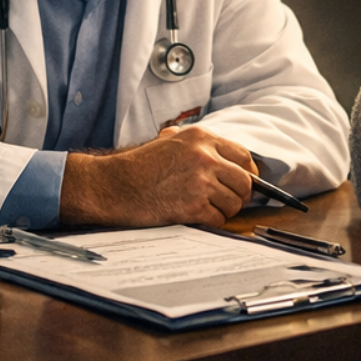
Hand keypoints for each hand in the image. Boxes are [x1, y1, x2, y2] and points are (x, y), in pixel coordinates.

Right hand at [59, 126, 256, 226]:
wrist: (113, 185)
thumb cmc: (138, 166)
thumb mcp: (170, 141)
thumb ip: (199, 146)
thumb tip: (228, 160)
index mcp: (202, 138)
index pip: (244, 156)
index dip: (248, 173)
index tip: (243, 182)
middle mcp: (205, 157)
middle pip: (245, 182)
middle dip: (240, 195)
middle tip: (229, 201)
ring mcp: (200, 182)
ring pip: (234, 203)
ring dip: (224, 210)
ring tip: (207, 209)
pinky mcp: (192, 206)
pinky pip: (218, 219)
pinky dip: (211, 222)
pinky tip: (197, 217)